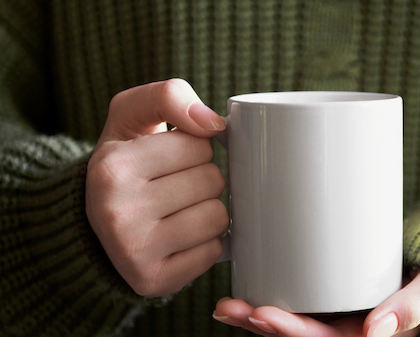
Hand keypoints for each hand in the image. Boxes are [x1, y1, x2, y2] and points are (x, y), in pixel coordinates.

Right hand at [86, 79, 227, 296]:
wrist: (95, 223)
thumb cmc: (126, 162)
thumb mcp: (131, 116)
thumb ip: (169, 96)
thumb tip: (214, 123)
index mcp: (112, 167)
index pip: (199, 144)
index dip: (194, 148)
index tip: (171, 159)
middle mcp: (117, 211)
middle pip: (212, 180)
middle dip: (203, 178)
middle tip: (174, 185)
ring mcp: (134, 251)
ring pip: (218, 217)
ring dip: (208, 210)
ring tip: (178, 210)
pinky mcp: (154, 281)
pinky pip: (215, 252)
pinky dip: (206, 243)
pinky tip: (180, 237)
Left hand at [213, 268, 419, 336]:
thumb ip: (411, 308)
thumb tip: (378, 329)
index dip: (289, 332)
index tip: (264, 315)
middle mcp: (340, 332)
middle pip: (295, 336)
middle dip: (261, 324)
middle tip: (233, 308)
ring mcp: (330, 317)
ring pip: (287, 325)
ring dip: (255, 318)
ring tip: (226, 306)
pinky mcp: (323, 300)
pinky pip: (292, 307)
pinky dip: (265, 305)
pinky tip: (240, 297)